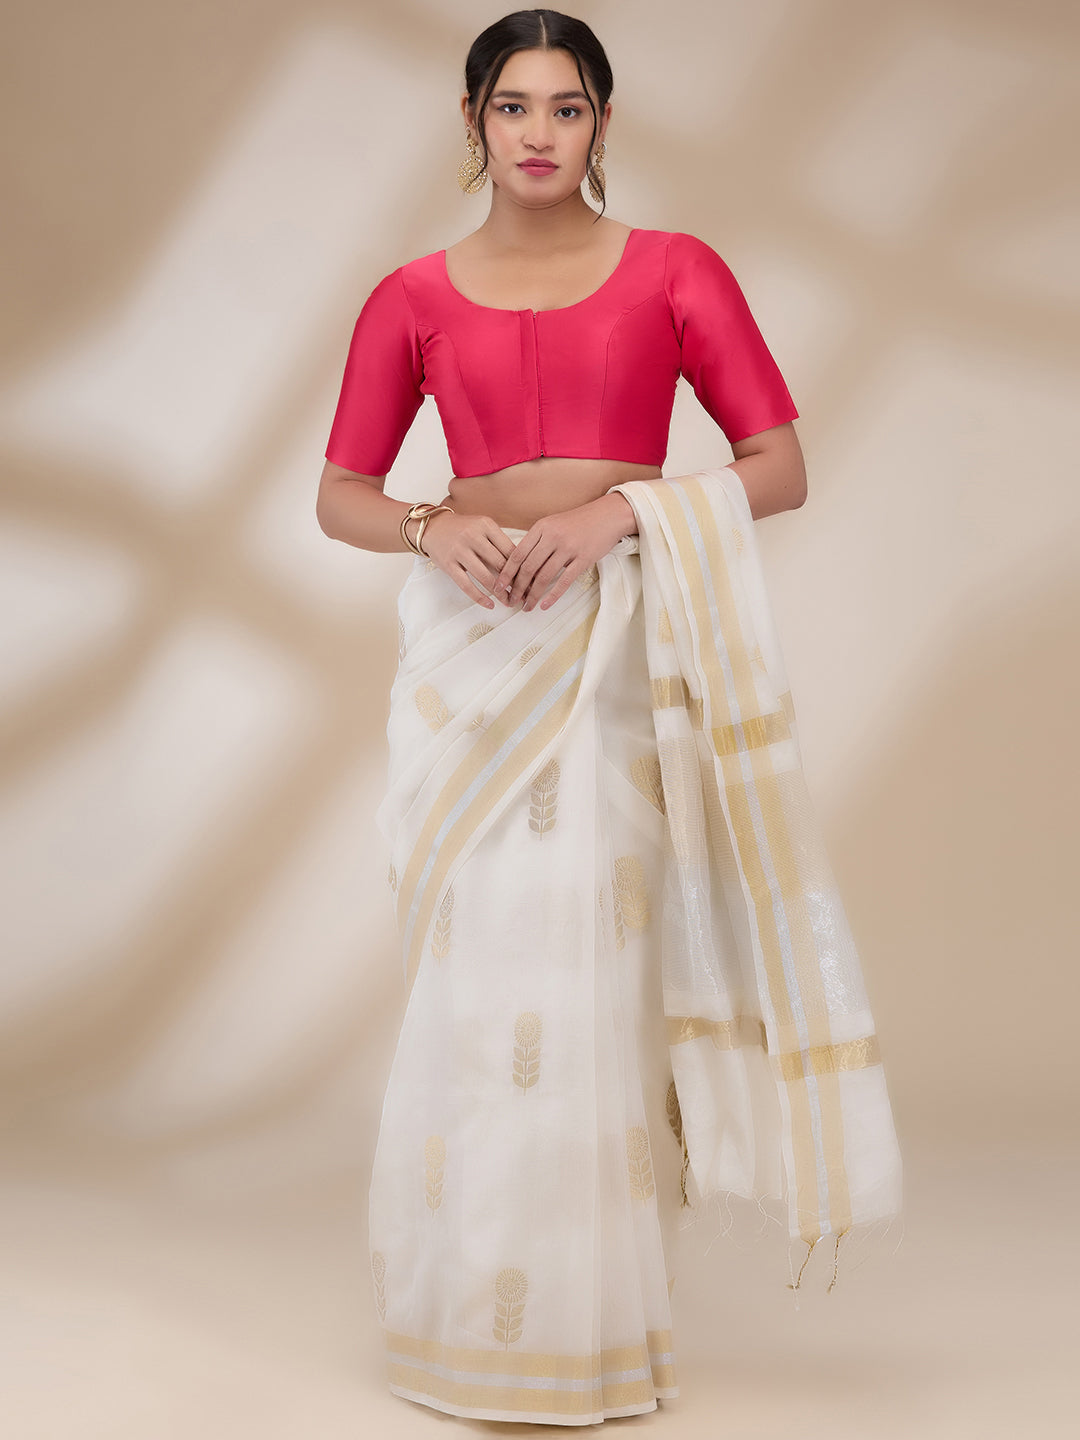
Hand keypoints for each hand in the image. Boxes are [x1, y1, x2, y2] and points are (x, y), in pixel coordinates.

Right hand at [419, 510, 516, 608]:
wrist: (433, 527)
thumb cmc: (464, 530)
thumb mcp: (483, 528)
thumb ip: (500, 544)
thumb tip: (522, 568)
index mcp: (486, 525)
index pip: (510, 550)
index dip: (522, 567)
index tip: (531, 581)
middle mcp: (473, 536)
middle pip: (500, 564)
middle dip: (514, 582)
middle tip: (524, 595)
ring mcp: (459, 550)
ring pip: (485, 577)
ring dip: (499, 593)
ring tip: (509, 602)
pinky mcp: (448, 564)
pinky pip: (466, 585)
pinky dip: (479, 597)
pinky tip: (490, 605)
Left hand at [495, 493, 636, 611]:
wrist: (607, 515)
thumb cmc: (578, 522)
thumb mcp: (553, 524)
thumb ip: (537, 541)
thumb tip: (519, 565)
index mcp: (541, 528)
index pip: (517, 554)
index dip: (506, 573)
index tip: (498, 586)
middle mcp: (552, 536)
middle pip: (528, 567)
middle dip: (517, 588)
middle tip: (511, 601)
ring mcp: (568, 548)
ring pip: (544, 576)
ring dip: (533, 595)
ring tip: (527, 606)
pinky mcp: (583, 558)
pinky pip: (565, 581)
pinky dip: (553, 595)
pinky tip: (545, 604)